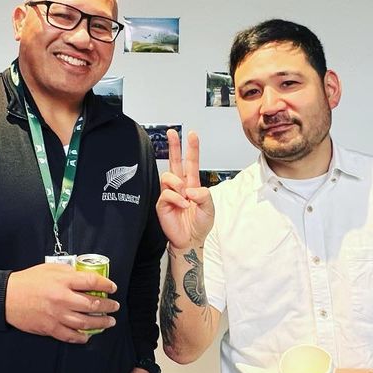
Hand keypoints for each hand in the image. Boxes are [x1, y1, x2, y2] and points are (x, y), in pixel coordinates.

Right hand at [5, 263, 118, 343]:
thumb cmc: (28, 281)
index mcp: (63, 281)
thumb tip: (85, 276)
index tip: (112, 287)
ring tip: (109, 322)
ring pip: (85, 322)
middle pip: (93, 304)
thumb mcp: (49, 268)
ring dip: (101, 323)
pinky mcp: (50, 328)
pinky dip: (82, 337)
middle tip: (115, 307)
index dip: (106, 284)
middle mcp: (62, 298)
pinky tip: (88, 335)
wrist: (6, 297)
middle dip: (108, 306)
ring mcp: (57, 315)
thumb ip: (68, 272)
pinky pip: (70, 336)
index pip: (91, 281)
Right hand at [155, 130, 213, 249]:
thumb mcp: (210, 208)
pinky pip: (166, 194)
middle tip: (172, 132)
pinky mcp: (162, 203)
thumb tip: (189, 188)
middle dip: (173, 146)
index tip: (192, 135)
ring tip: (184, 195)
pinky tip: (182, 205)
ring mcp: (170, 194)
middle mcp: (180, 186)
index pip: (191, 162)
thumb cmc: (200, 224)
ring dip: (177, 183)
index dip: (192, 148)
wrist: (190, 240)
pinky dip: (176, 198)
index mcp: (192, 184)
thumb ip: (203, 194)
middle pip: (175, 161)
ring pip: (168, 175)